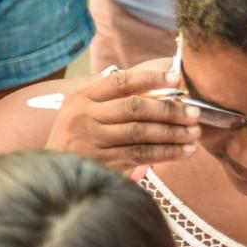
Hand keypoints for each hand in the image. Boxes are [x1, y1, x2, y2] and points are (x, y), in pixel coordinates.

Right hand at [46, 64, 200, 172]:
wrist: (53, 168)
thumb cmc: (76, 134)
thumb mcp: (83, 109)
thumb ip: (113, 97)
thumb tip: (162, 87)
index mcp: (81, 98)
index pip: (119, 82)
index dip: (150, 78)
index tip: (176, 79)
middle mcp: (84, 117)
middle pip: (134, 108)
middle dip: (169, 110)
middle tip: (193, 114)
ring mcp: (92, 141)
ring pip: (141, 133)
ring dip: (173, 133)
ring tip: (194, 133)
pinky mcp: (102, 163)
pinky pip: (141, 155)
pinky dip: (166, 153)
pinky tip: (184, 152)